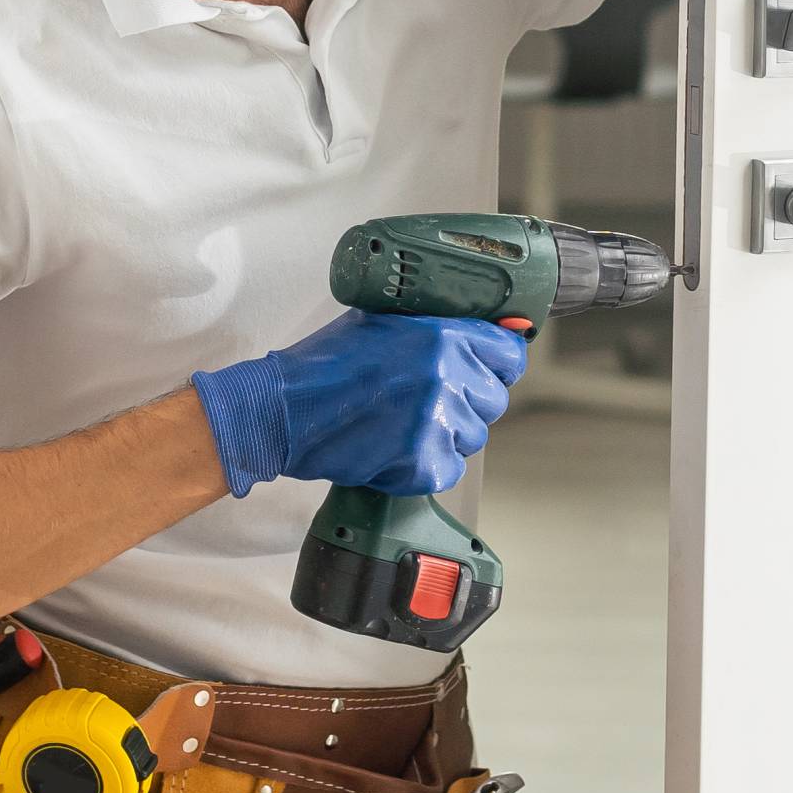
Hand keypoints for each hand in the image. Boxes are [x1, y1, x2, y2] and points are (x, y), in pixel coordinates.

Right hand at [190, 309, 529, 496]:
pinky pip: (449, 470)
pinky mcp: (421, 463)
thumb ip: (436, 325)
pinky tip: (394, 448)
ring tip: (402, 423)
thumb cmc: (325, 365)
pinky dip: (425, 466)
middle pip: (494, 400)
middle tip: (425, 400)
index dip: (495, 364)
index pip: (509, 354)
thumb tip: (494, 327)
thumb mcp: (383, 321)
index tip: (482, 371)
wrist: (283, 410)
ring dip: (445, 435)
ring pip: (473, 437)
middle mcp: (445, 376)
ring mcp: (436, 422)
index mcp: (441, 335)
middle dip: (466, 402)